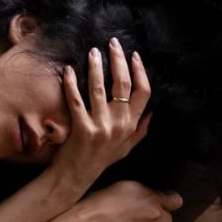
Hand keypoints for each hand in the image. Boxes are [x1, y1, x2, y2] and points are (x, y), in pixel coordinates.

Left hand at [53, 37, 151, 182]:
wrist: (76, 177)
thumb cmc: (101, 161)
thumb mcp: (126, 148)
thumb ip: (140, 131)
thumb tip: (152, 113)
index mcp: (131, 125)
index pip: (144, 92)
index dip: (140, 71)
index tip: (134, 55)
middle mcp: (119, 124)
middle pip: (124, 84)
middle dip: (119, 60)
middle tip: (112, 43)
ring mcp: (100, 126)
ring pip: (100, 88)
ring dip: (96, 66)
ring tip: (93, 51)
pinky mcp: (81, 128)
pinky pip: (76, 100)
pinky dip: (71, 83)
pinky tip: (69, 69)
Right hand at [74, 181, 182, 221]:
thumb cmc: (102, 202)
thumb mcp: (126, 185)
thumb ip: (146, 191)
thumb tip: (156, 195)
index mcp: (153, 199)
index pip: (176, 201)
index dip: (169, 201)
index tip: (163, 202)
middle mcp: (156, 217)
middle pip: (168, 219)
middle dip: (158, 217)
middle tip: (140, 215)